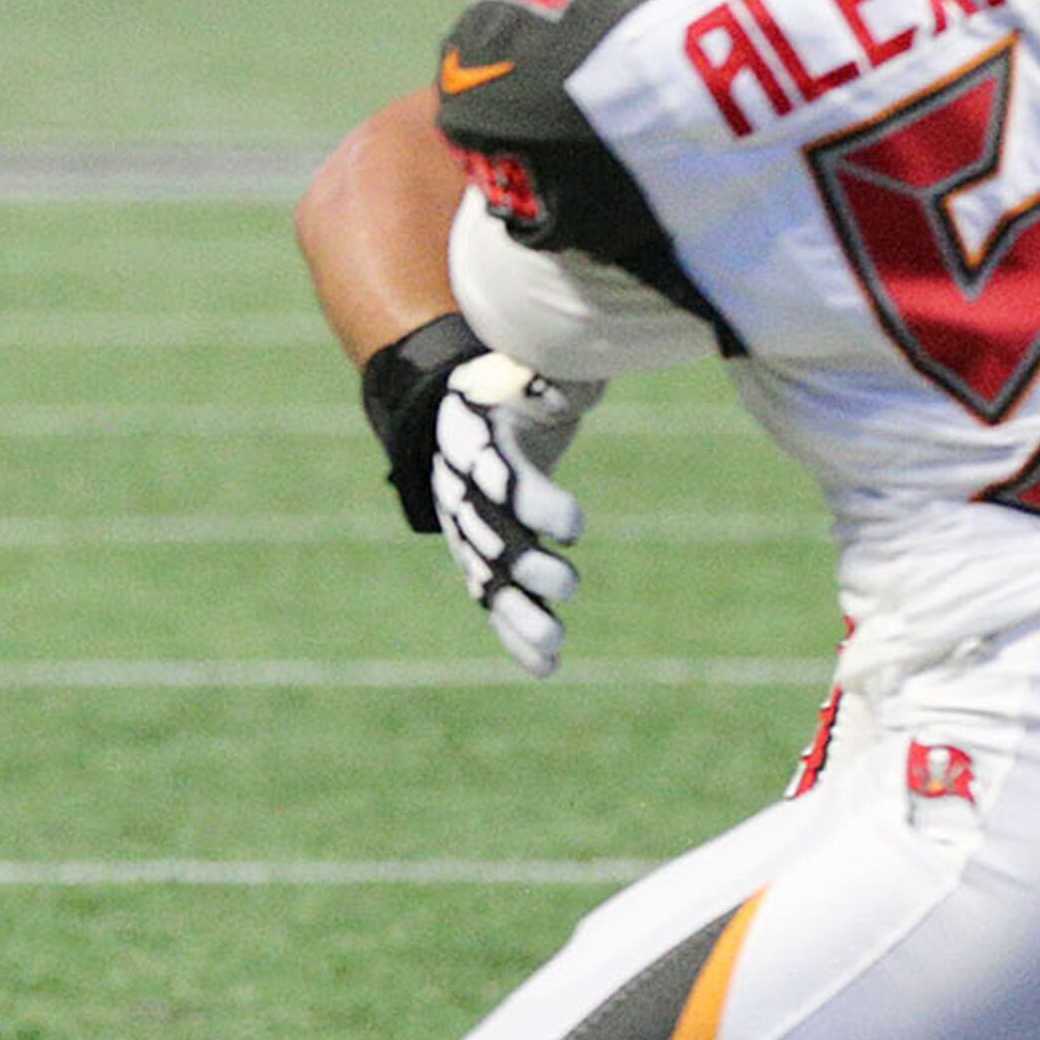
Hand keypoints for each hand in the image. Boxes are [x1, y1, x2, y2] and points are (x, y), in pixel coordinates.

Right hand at [426, 352, 599, 677]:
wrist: (465, 418)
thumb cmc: (508, 388)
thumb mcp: (525, 371)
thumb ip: (554, 382)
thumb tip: (574, 390)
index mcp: (481, 449)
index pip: (505, 483)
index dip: (537, 504)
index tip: (574, 524)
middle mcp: (470, 500)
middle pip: (494, 542)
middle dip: (528, 569)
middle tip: (568, 585)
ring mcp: (474, 538)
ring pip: (494, 585)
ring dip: (522, 618)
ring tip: (554, 646)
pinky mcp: (485, 564)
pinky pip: (500, 605)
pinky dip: (519, 637)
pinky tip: (547, 668)